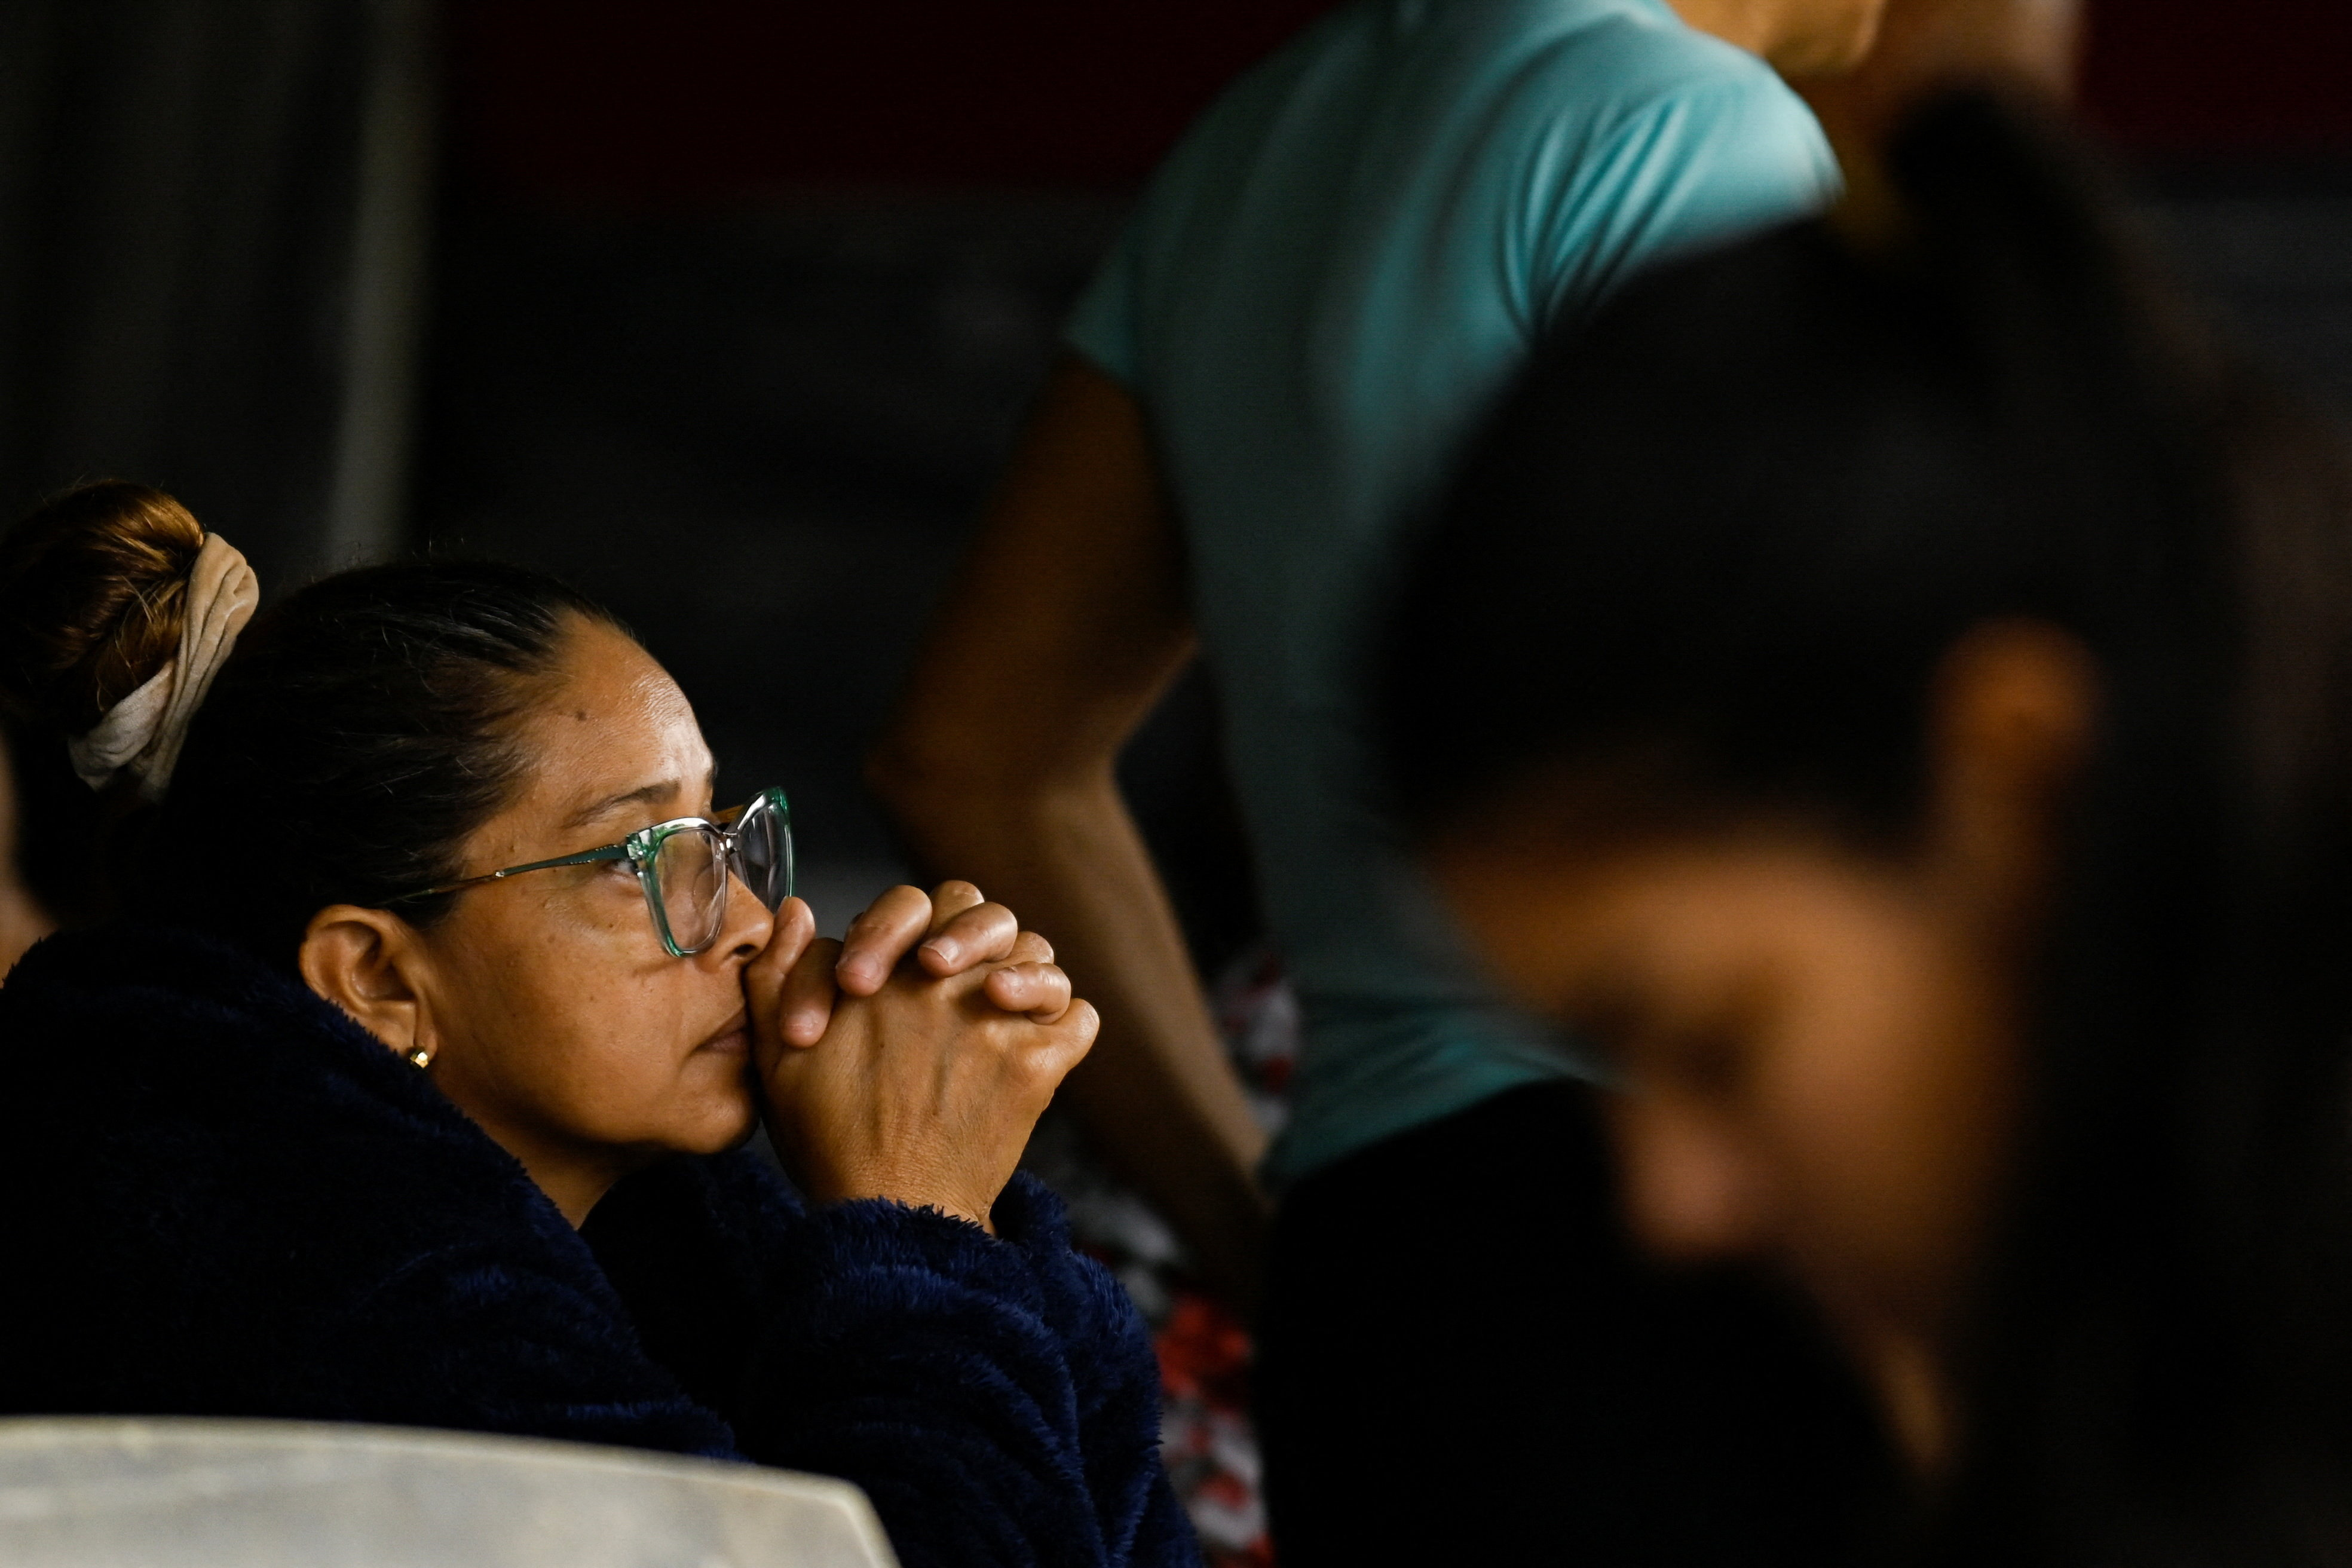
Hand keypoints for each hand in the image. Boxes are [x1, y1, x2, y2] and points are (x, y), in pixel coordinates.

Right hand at [746, 883, 1098, 1228]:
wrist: (892, 1215)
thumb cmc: (832, 1143)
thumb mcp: (776, 1060)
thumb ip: (779, 976)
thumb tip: (798, 909)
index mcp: (887, 977)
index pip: (912, 904)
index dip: (895, 925)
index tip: (872, 977)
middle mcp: (948, 989)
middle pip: (984, 914)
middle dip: (968, 932)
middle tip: (940, 971)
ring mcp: (999, 1024)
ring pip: (1037, 957)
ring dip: (1023, 971)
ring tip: (997, 1001)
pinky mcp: (1039, 1066)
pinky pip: (1078, 1018)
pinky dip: (1065, 1021)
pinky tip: (1038, 1035)